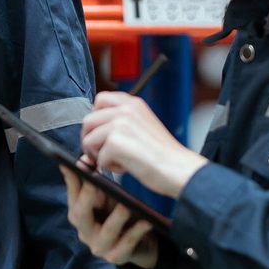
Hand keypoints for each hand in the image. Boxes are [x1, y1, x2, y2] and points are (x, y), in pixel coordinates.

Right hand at [61, 168, 157, 268]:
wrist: (140, 245)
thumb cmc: (120, 217)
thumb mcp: (107, 198)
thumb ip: (94, 183)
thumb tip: (82, 158)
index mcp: (80, 214)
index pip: (72, 194)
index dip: (73, 179)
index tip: (80, 162)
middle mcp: (84, 231)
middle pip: (79, 215)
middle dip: (87, 197)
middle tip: (94, 182)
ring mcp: (99, 246)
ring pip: (105, 232)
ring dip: (115, 218)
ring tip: (125, 206)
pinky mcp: (116, 257)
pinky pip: (126, 244)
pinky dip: (136, 232)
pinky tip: (146, 221)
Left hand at [81, 92, 206, 197]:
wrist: (180, 169)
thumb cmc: (164, 154)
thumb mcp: (142, 127)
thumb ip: (120, 124)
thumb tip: (90, 135)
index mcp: (133, 104)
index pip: (100, 99)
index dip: (95, 120)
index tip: (101, 134)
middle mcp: (126, 109)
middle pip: (88, 121)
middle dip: (90, 140)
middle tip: (103, 154)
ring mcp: (120, 124)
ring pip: (88, 140)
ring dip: (98, 155)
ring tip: (119, 161)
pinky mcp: (116, 142)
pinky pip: (98, 158)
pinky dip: (109, 167)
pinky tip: (128, 167)